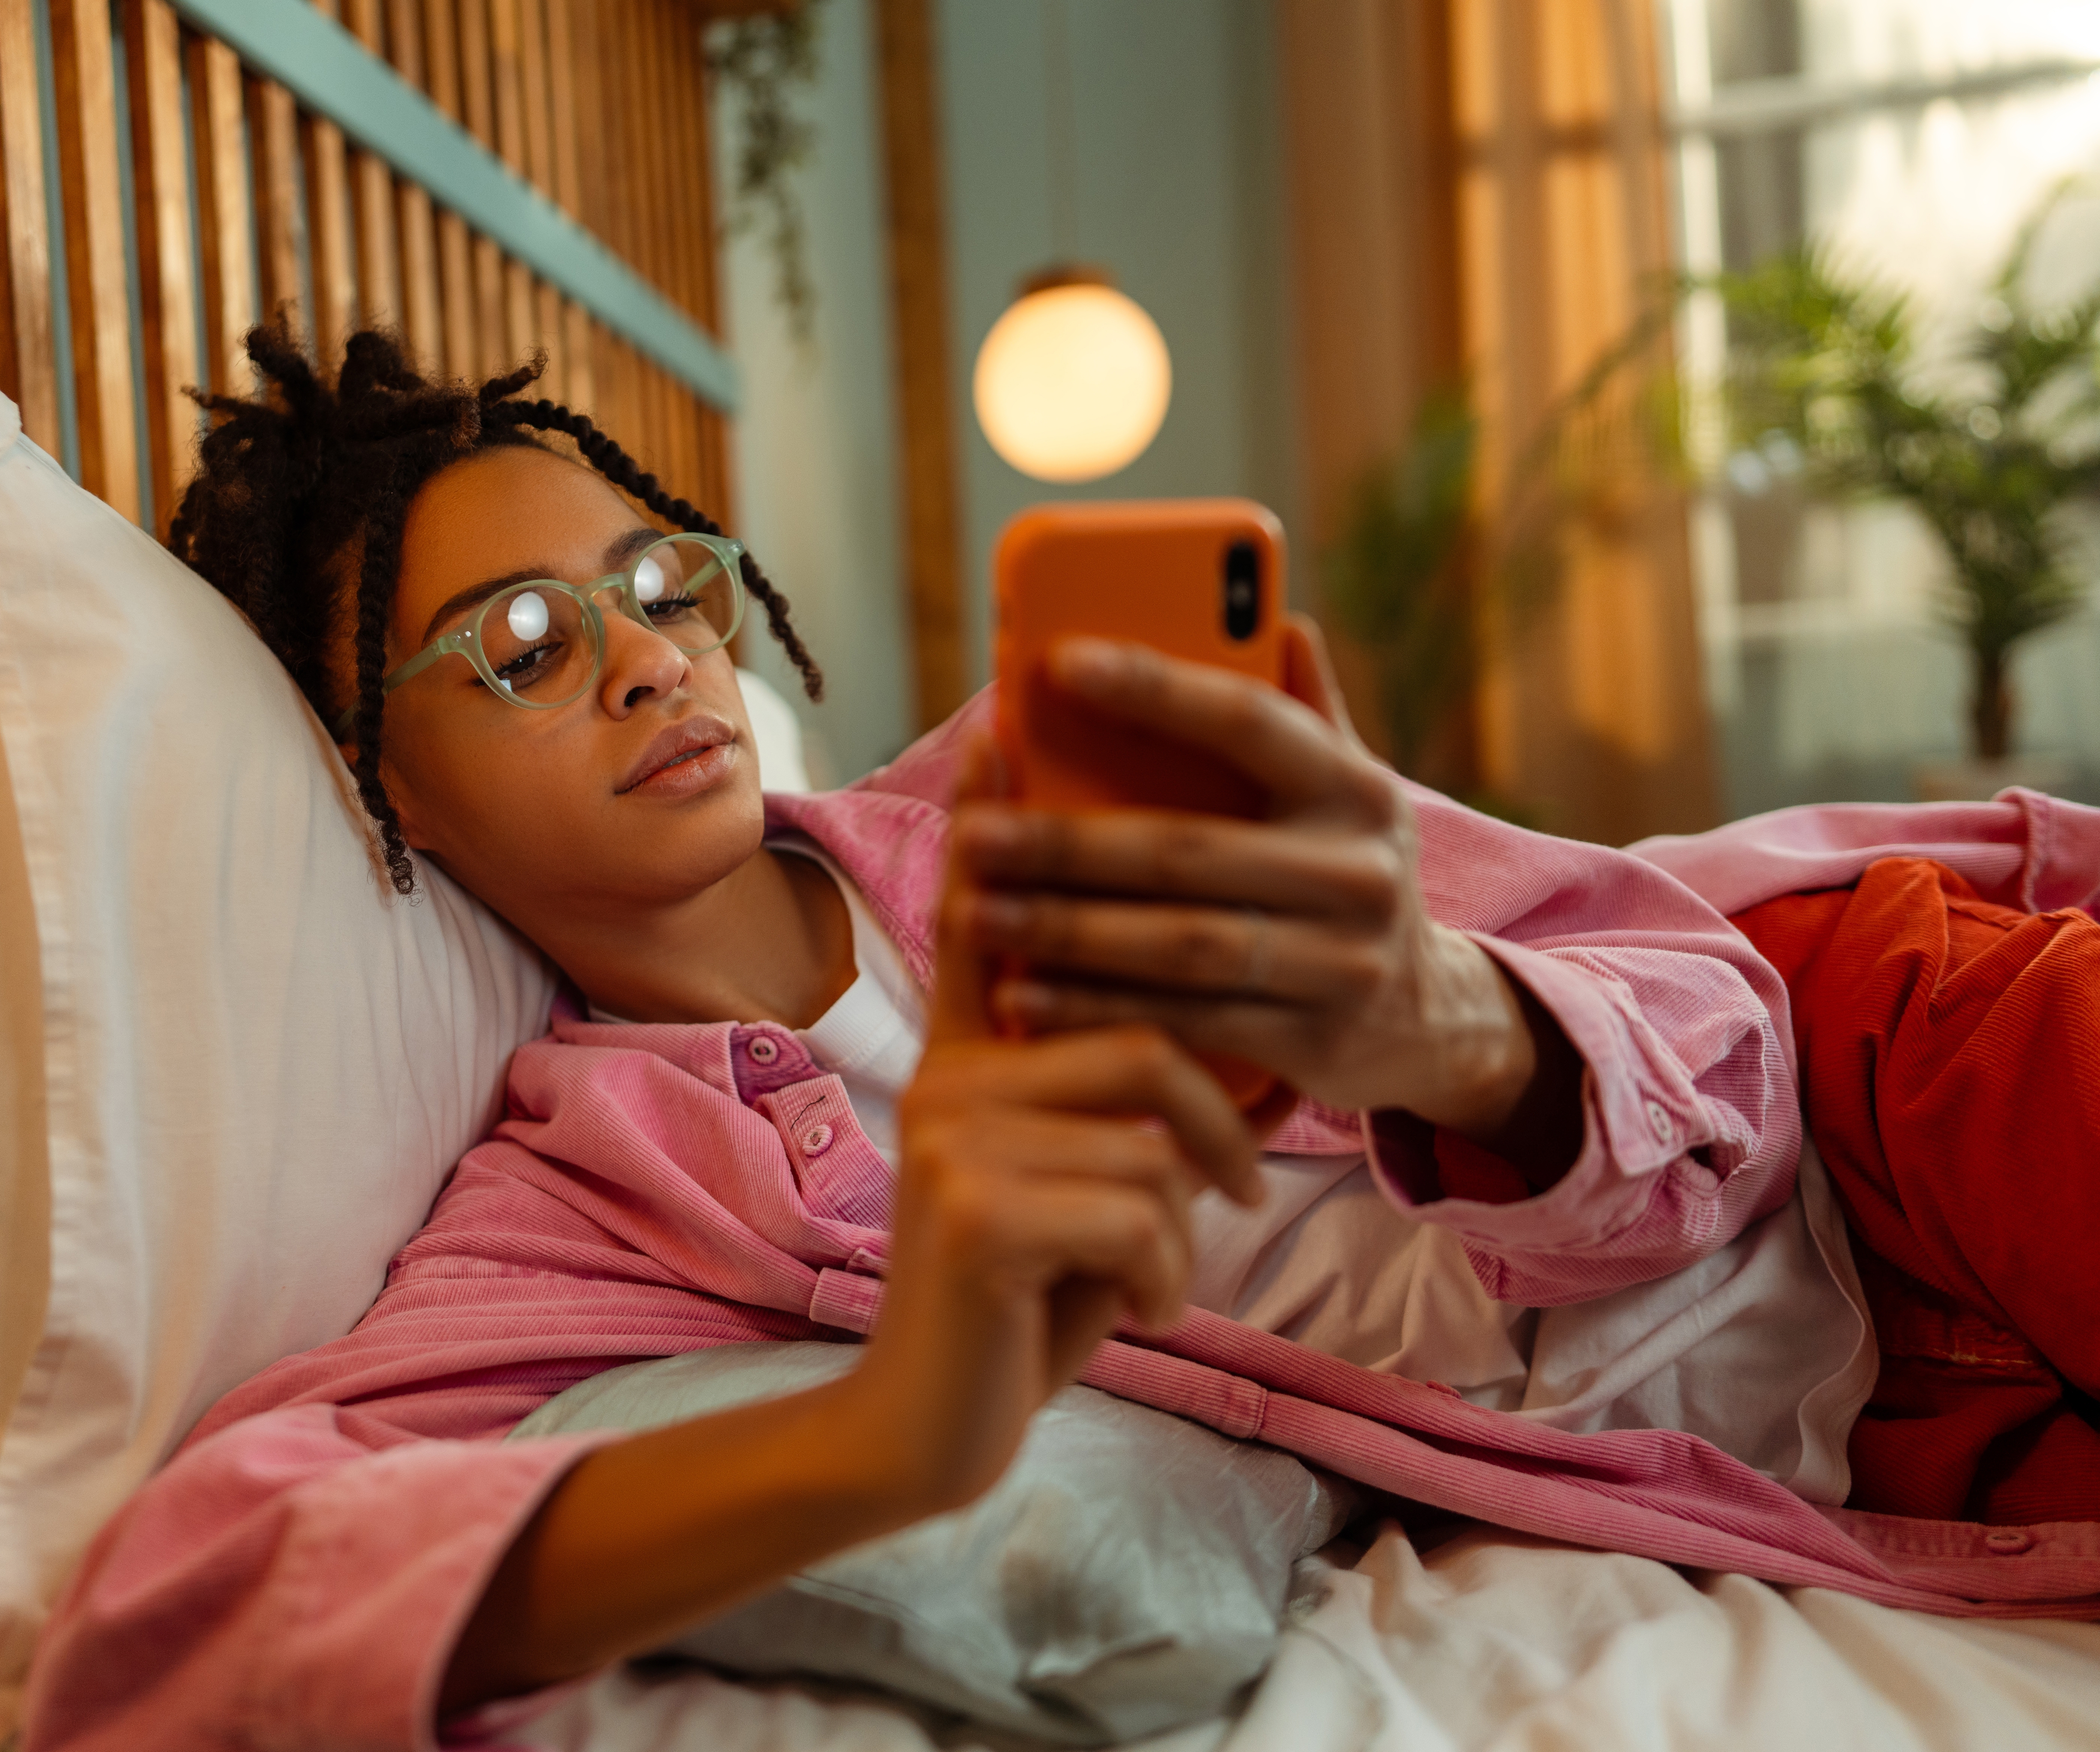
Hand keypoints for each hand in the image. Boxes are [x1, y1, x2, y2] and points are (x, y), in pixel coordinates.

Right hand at [839, 823, 1260, 1519]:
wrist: (933, 1419)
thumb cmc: (1023, 1295)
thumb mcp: (1065, 1183)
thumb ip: (1094, 1104)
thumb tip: (1180, 1043)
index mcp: (969, 1064)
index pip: (987, 921)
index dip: (999, 817)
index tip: (1008, 716)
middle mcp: (949, 1083)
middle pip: (1141, 1046)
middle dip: (1209, 1137)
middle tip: (1231, 1194)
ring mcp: (953, 1144)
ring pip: (1152, 1141)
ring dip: (1181, 1230)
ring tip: (1139, 1277)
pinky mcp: (976, 1214)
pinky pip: (1140, 1214)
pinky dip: (1158, 1281)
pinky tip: (1118, 1313)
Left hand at [954, 617, 1582, 1179]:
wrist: (1426, 1015)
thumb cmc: (1338, 873)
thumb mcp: (1342, 790)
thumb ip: (1303, 712)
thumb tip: (1277, 616)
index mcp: (1355, 788)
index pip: (1249, 721)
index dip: (1158, 687)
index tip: (1060, 660)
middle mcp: (1359, 871)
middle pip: (1188, 851)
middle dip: (1069, 845)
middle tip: (974, 836)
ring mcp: (1343, 963)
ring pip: (1180, 946)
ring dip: (1067, 933)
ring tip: (975, 914)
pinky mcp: (1314, 1041)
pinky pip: (1185, 1022)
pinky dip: (1096, 1009)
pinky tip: (1021, 995)